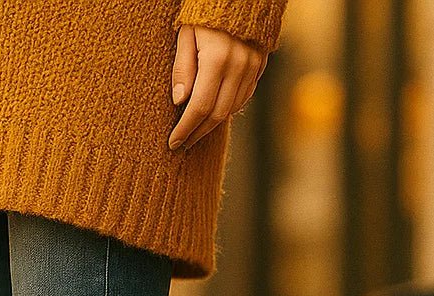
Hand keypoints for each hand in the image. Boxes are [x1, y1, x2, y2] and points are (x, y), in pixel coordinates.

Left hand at [169, 25, 268, 150]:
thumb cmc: (204, 13)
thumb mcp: (186, 34)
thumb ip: (182, 67)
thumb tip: (179, 101)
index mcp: (217, 59)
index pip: (199, 107)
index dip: (185, 129)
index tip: (173, 143)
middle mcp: (239, 66)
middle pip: (217, 115)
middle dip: (198, 133)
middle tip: (182, 144)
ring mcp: (252, 67)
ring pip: (232, 110)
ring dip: (212, 125)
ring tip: (195, 132)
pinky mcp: (260, 66)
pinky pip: (243, 98)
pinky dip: (228, 110)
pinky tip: (213, 114)